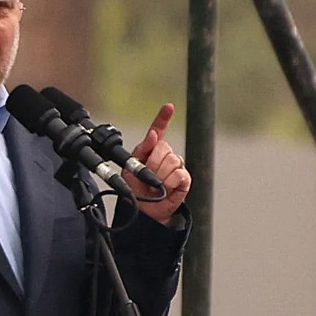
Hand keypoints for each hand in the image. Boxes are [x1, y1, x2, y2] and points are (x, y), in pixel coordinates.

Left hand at [122, 103, 190, 224]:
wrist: (144, 209)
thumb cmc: (135, 187)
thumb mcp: (131, 166)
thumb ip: (142, 149)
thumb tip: (154, 135)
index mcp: (151, 149)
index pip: (159, 129)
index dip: (163, 117)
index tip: (168, 107)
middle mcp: (165, 155)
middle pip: (164, 147)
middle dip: (152, 163)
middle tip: (147, 176)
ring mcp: (176, 166)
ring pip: (171, 161)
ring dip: (159, 175)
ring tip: (155, 184)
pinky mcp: (184, 178)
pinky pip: (179, 174)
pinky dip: (169, 183)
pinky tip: (165, 188)